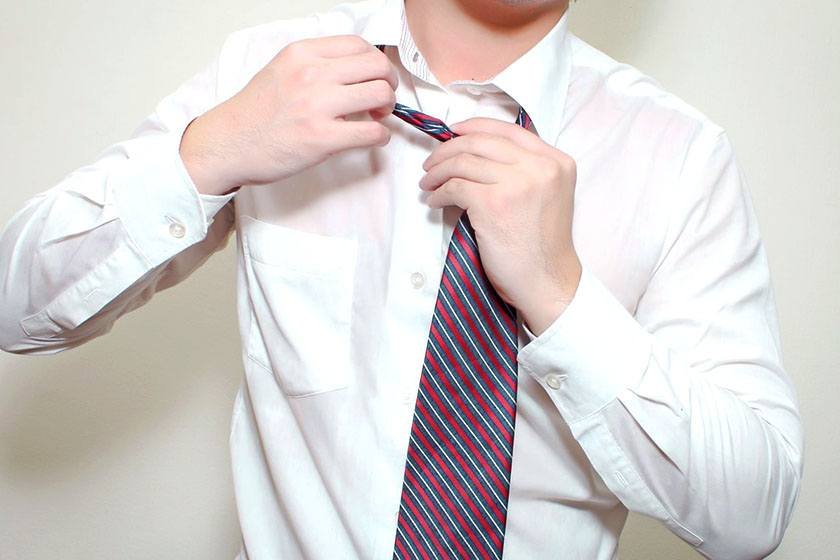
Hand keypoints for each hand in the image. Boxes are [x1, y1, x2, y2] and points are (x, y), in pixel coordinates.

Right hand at [179, 35, 397, 194]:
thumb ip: (316, 65)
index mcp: (302, 54)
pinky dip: (381, 135)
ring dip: (388, 108)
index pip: (359, 45)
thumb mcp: (282, 70)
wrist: (229, 144)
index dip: (376, 62)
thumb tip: (356, 70)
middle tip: (382, 98)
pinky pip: (372, 132)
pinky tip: (372, 137)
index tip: (374, 77)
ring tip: (376, 117)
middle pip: (377, 66)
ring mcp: (317, 106)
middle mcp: (311, 74)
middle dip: (389, 83)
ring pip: (380, 94)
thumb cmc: (255, 113)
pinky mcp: (322, 138)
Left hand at [420, 117, 581, 335]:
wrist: (547, 281)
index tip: (452, 133)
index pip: (508, 129)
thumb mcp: (548, 195)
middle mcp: (540, 167)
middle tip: (431, 163)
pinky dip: (439, 192)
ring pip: (463, 161)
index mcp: (557, 161)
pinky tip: (435, 201)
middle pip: (481, 142)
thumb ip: (526, 169)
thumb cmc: (542, 246)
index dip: (474, 127)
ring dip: (438, 171)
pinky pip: (455, 186)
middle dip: (448, 149)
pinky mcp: (493, 204)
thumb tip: (476, 152)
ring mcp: (517, 183)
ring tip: (428, 184)